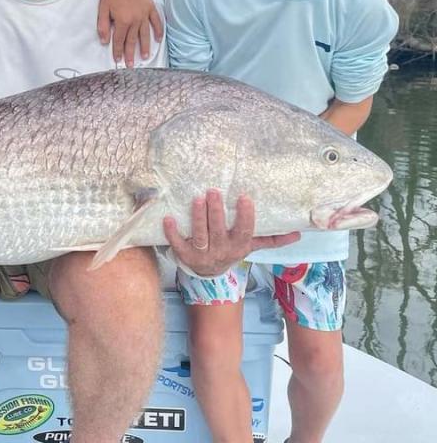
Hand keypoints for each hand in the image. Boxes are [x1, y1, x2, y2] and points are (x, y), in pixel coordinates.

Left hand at [97, 0, 163, 67]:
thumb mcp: (102, 9)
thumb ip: (102, 26)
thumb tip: (104, 41)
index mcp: (122, 21)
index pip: (119, 40)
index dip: (118, 51)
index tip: (118, 60)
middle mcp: (135, 20)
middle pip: (132, 40)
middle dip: (130, 54)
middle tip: (131, 65)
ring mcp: (144, 14)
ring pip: (145, 34)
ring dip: (145, 47)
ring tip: (145, 57)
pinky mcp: (151, 8)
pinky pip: (156, 21)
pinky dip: (158, 31)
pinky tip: (159, 40)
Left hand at [163, 189, 300, 277]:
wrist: (209, 274)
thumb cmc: (231, 250)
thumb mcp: (251, 246)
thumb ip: (271, 239)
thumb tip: (298, 233)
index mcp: (238, 246)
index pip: (244, 231)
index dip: (245, 216)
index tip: (244, 197)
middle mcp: (221, 250)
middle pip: (219, 231)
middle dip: (216, 212)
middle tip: (213, 191)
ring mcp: (202, 254)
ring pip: (200, 236)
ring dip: (198, 218)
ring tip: (197, 198)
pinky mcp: (185, 255)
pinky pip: (178, 243)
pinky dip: (172, 232)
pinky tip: (168, 218)